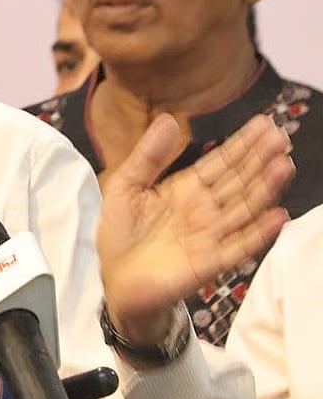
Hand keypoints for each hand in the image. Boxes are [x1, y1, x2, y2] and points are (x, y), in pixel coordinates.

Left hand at [97, 113, 293, 343]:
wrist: (113, 279)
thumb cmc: (119, 234)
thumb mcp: (125, 186)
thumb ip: (148, 156)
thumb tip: (168, 119)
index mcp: (185, 189)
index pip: (220, 163)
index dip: (242, 144)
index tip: (265, 124)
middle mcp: (204, 209)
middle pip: (238, 180)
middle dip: (259, 159)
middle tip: (282, 137)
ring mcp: (210, 235)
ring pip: (244, 207)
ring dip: (265, 188)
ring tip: (283, 165)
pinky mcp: (210, 262)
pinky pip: (239, 245)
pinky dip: (259, 232)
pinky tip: (278, 215)